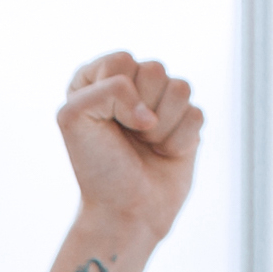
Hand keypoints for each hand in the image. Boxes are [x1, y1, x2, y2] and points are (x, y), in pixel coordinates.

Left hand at [56, 52, 201, 249]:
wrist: (126, 210)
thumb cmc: (98, 167)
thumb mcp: (75, 119)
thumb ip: (107, 89)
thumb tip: (153, 111)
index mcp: (97, 78)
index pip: (121, 61)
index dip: (116, 94)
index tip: (105, 122)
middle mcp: (130, 84)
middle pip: (154, 69)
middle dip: (141, 110)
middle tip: (129, 135)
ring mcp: (161, 102)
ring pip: (181, 88)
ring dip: (162, 126)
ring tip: (146, 144)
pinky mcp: (187, 120)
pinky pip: (197, 113)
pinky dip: (178, 141)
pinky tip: (165, 153)